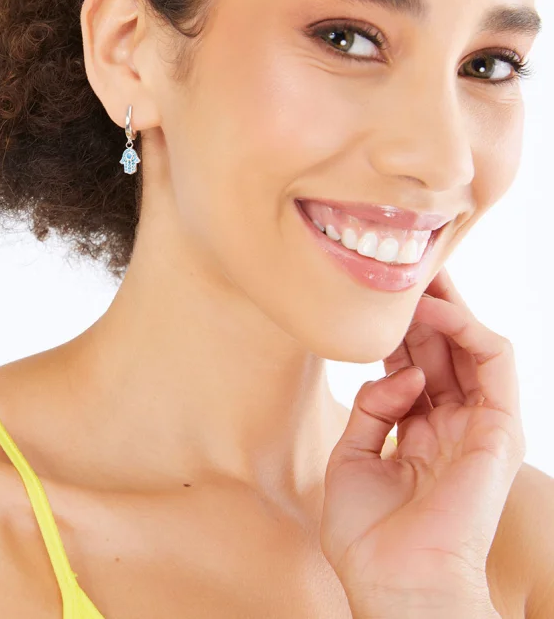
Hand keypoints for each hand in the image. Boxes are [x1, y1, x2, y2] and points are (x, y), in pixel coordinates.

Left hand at [320, 267, 524, 616]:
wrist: (393, 582)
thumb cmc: (368, 533)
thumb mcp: (353, 458)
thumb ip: (371, 409)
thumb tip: (397, 373)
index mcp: (417, 432)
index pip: (412, 365)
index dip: (396, 330)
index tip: (375, 299)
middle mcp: (450, 423)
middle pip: (441, 350)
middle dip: (422, 308)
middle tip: (402, 269)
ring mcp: (477, 425)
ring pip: (470, 347)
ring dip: (446, 308)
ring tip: (416, 277)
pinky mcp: (500, 429)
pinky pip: (494, 362)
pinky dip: (466, 329)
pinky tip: (431, 312)